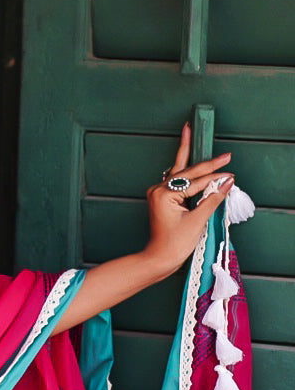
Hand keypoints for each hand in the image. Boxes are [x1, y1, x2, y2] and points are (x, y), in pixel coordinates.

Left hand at [143, 123, 233, 278]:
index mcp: (165, 194)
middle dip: (208, 163)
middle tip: (226, 154)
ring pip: (179, 171)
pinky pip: (176, 179)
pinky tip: (189, 157)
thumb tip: (227, 183)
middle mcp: (159, 189)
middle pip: (188, 171)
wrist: (159, 258)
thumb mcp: (197, 221)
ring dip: (189, 155)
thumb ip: (212, 199)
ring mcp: (158, 193)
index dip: (216, 178)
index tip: (232, 174)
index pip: (197, 182)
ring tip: (188, 132)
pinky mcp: (161, 197)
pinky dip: (187, 171)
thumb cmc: (175, 244)